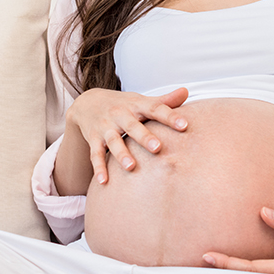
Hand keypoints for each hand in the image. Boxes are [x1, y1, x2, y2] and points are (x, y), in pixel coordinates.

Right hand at [66, 87, 187, 184]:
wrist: (88, 102)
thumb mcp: (141, 101)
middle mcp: (120, 115)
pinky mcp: (93, 139)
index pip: (155, 109)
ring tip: (131, 167)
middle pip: (133, 126)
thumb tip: (186, 92)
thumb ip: (164, 101)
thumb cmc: (124, 105)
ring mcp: (105, 127)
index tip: (184, 125)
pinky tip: (104, 181)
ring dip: (121, 154)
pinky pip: (95, 155)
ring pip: (113, 141)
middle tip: (157, 147)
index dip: (170, 116)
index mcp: (136, 105)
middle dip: (144, 137)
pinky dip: (99, 168)